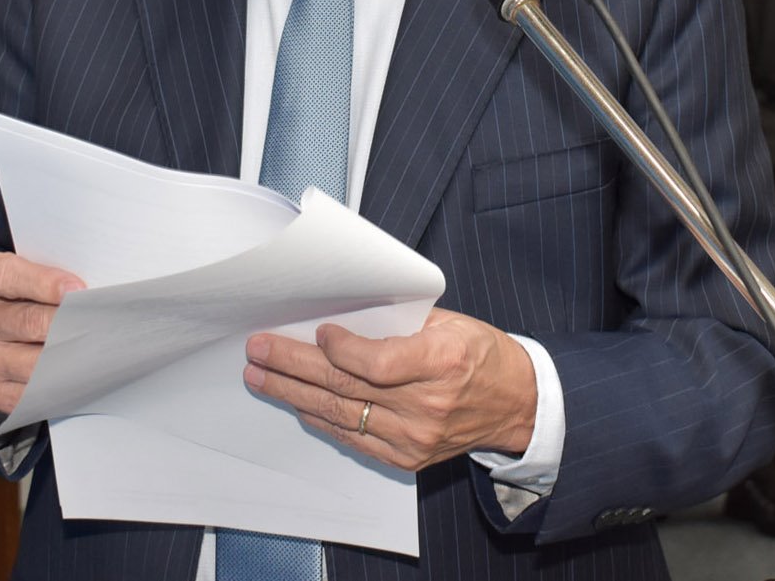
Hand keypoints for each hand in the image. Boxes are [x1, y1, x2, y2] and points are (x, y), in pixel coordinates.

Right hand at [0, 252, 84, 414]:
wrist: (1, 327)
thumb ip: (56, 273)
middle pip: (26, 321)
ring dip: (70, 358)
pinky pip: (32, 394)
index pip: (6, 276)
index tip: (77, 289)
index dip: (44, 282)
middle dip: (68, 323)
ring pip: (32, 363)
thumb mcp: (32, 270)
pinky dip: (61, 385)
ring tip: (100, 352)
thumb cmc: (28, 292)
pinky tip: (83, 375)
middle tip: (103, 324)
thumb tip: (94, 291)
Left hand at [243, 308, 536, 471]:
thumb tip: (342, 317)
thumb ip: (399, 323)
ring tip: (260, 376)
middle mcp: (427, 405)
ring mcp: (415, 438)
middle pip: (346, 387)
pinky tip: (297, 402)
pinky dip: (321, 418)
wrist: (516, 404)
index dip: (341, 349)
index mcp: (442, 362)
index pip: (378, 362)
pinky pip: (353, 437)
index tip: (318, 332)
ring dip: (294, 393)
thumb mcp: (452, 323)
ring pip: (341, 414)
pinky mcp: (406, 458)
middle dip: (294, 367)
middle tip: (258, 351)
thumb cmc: (482, 354)